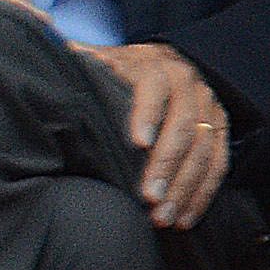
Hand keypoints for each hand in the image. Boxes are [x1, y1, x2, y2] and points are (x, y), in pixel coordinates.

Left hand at [84, 40, 230, 229]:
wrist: (159, 64)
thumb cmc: (115, 72)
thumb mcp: (95, 62)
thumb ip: (76, 63)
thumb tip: (49, 52)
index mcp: (154, 67)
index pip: (153, 88)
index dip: (146, 114)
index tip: (137, 143)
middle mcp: (187, 84)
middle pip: (183, 127)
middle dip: (166, 165)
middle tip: (149, 198)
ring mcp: (208, 107)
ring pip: (204, 151)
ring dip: (185, 188)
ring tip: (163, 217)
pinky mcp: (220, 130)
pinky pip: (219, 165)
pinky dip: (202, 194)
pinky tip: (185, 217)